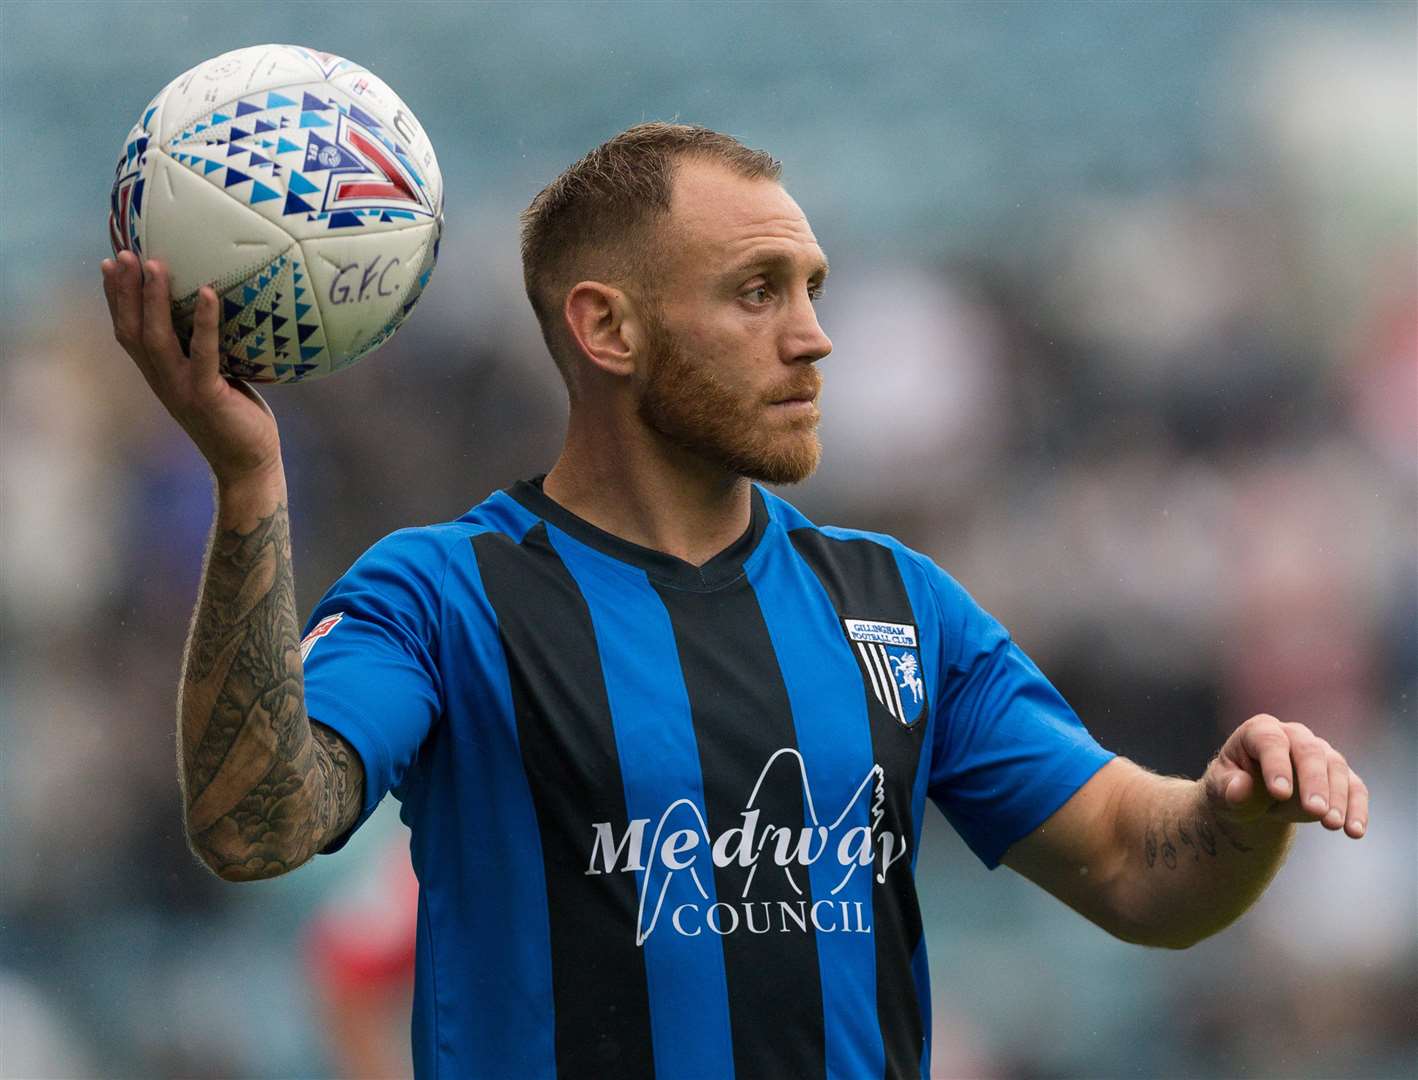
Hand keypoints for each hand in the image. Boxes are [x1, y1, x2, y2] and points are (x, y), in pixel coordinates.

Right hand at [102, 251, 281, 486]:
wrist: (248, 463)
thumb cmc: (237, 416)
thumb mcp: (215, 377)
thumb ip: (205, 350)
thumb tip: (216, 307)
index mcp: (159, 374)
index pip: (128, 331)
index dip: (115, 298)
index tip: (110, 262)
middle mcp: (162, 379)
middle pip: (132, 329)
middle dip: (124, 291)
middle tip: (123, 253)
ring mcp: (181, 388)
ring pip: (157, 338)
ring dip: (152, 300)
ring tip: (155, 264)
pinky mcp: (207, 395)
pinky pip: (203, 353)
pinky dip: (205, 322)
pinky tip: (208, 292)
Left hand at [1202, 714, 1366, 837]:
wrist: (1252, 797)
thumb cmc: (1233, 787)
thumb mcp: (1221, 790)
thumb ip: (1229, 789)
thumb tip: (1241, 787)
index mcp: (1259, 730)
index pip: (1270, 741)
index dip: (1276, 765)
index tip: (1279, 793)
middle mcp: (1293, 735)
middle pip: (1309, 751)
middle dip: (1314, 781)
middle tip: (1315, 811)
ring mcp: (1320, 752)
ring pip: (1335, 767)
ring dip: (1337, 797)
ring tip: (1331, 824)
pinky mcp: (1339, 775)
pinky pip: (1354, 787)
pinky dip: (1357, 808)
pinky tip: (1355, 831)